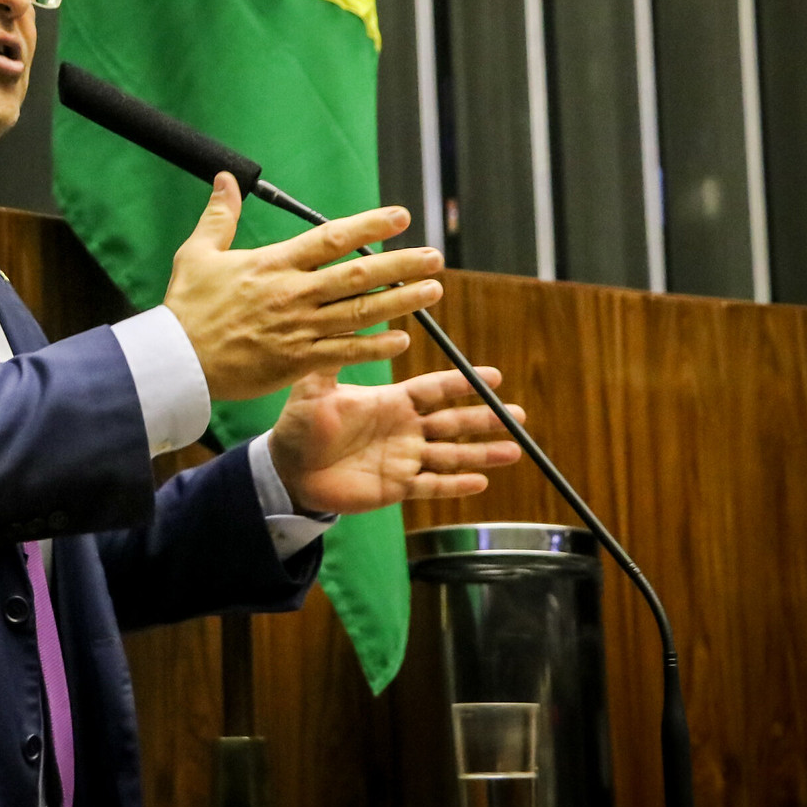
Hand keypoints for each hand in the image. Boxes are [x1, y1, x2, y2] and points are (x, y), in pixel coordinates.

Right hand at [162, 173, 444, 402]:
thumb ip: (219, 216)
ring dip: (400, 301)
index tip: (400, 217)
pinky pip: (345, 353)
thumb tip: (224, 178)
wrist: (176, 362)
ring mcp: (298, 329)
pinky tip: (401, 339)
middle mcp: (292, 294)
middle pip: (357, 275)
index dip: (368, 226)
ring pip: (360, 313)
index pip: (330, 239)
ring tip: (432, 291)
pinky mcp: (297, 361)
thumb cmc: (186, 308)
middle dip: (401, 264)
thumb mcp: (196, 254)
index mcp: (273, 264)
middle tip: (434, 256)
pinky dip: (375, 347)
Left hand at [268, 366, 524, 514]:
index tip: (493, 377)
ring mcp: (403, 458)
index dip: (462, 384)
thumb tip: (342, 319)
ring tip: (514, 449)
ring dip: (482, 453)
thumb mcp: (314, 389)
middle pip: (453, 422)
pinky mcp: (396, 486)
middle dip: (485, 419)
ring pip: (451, 455)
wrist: (288, 468)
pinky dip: (456, 486)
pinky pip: (431, 486)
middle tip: (518, 415)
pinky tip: (480, 483)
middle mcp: (404, 429)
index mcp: (391, 403)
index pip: (435, 390)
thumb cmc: (300, 426)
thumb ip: (331, 358)